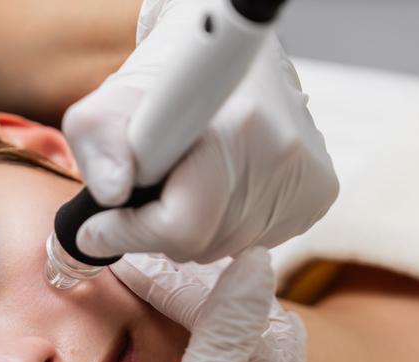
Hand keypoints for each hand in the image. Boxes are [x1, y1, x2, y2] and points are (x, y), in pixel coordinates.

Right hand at [9, 248, 315, 361]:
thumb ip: (226, 325)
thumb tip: (256, 258)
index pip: (241, 309)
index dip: (188, 283)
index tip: (138, 266)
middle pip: (250, 327)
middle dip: (202, 295)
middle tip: (148, 274)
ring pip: (241, 355)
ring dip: (204, 324)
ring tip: (161, 300)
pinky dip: (204, 356)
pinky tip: (182, 354)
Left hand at [63, 0, 338, 263]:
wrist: (222, 56)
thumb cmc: (160, 85)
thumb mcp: (107, 106)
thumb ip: (99, 148)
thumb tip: (113, 195)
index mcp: (236, 127)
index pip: (182, 225)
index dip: (131, 233)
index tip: (98, 229)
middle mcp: (284, 152)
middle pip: (203, 244)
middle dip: (158, 231)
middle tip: (143, 199)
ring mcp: (308, 175)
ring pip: (228, 249)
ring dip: (193, 231)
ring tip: (181, 187)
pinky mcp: (320, 191)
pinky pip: (257, 242)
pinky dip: (226, 228)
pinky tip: (217, 190)